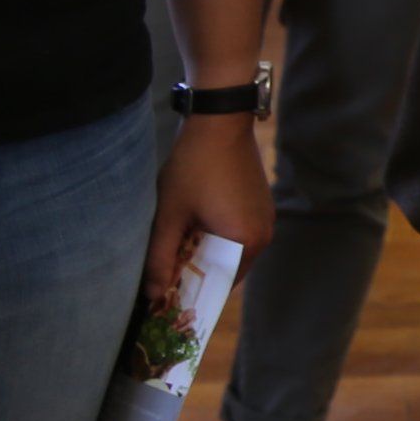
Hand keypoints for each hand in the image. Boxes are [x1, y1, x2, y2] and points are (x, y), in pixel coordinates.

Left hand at [146, 113, 272, 307]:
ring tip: (177, 244)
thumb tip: (153, 297)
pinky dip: (218, 237)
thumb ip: (161, 259)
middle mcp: (263, 235)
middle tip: (166, 269)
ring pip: (232, 251)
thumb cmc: (193, 169)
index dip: (192, 292)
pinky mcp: (262, 205)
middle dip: (198, 271)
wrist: (219, 124)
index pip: (219, 285)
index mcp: (245, 242)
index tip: (167, 296)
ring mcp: (266, 219)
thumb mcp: (170, 216)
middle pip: (227, 269)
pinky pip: (239, 234)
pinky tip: (195, 225)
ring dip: (207, 252)